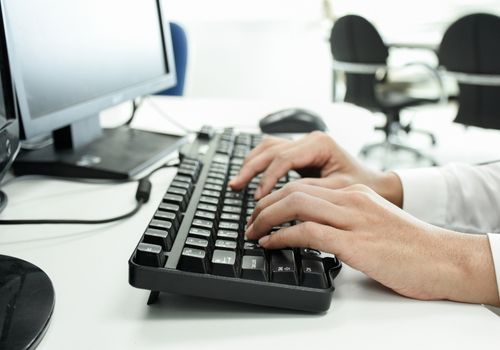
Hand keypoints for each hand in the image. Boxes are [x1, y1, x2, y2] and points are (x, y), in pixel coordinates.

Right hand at [229, 131, 402, 205]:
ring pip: (268, 148)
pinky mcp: (300, 154)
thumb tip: (281, 201)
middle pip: (271, 149)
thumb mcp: (337, 191)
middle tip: (236, 187)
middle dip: (251, 169)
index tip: (258, 198)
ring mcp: (304, 145)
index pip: (284, 159)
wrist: (376, 186)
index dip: (268, 179)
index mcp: (321, 144)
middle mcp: (310, 140)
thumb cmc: (362, 188)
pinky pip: (272, 153)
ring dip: (250, 164)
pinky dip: (258, 164)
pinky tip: (248, 176)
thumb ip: (310, 193)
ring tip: (236, 183)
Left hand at [245, 182, 499, 305]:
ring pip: (295, 204)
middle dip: (264, 205)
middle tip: (249, 221)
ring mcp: (352, 217)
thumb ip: (343, 218)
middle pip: (293, 190)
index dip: (275, 196)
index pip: (303, 184)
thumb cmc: (408, 245)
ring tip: (252, 232)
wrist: (443, 258)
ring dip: (266, 218)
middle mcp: (350, 198)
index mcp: (353, 192)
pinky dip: (281, 236)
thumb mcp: (371, 221)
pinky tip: (269, 243)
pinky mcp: (353, 241)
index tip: (260, 211)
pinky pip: (306, 231)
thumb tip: (311, 229)